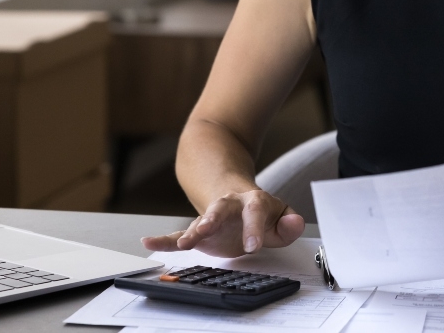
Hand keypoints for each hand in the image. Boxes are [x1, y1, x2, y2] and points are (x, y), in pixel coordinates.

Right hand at [141, 189, 305, 258]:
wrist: (237, 197)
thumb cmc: (261, 212)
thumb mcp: (280, 216)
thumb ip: (289, 223)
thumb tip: (295, 223)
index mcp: (253, 201)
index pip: (255, 211)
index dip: (254, 227)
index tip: (253, 246)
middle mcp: (230, 205)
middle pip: (220, 209)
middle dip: (212, 220)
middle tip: (204, 232)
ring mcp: (212, 217)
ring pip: (199, 221)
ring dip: (190, 231)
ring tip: (182, 243)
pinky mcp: (199, 231)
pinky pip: (179, 235)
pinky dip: (164, 240)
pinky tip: (149, 243)